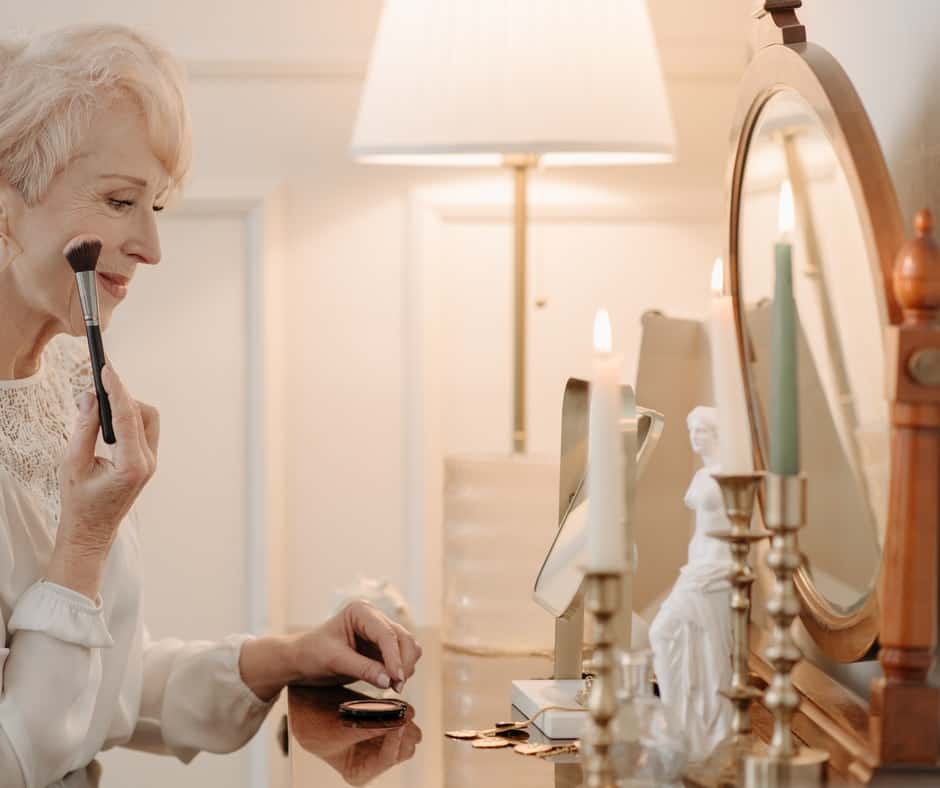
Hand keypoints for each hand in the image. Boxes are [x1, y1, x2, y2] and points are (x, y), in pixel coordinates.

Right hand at [49, 364, 158, 596]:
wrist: (92, 530)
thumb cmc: (79, 502)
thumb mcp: (73, 464)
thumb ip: (83, 429)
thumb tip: (90, 397)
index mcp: (132, 465)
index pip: (128, 417)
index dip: (117, 390)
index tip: (107, 370)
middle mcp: (148, 462)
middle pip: (144, 414)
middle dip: (122, 398)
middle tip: (98, 386)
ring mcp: (151, 462)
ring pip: (148, 420)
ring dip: (126, 408)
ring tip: (99, 407)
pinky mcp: (147, 462)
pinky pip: (144, 431)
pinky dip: (128, 420)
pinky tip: (108, 420)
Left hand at [290, 602, 421, 692]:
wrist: (300, 660)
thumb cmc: (311, 654)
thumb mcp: (334, 661)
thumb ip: (363, 669)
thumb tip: (389, 681)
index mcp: (361, 612)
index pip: (386, 634)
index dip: (395, 657)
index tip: (397, 679)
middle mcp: (374, 617)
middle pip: (402, 638)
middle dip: (403, 663)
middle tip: (397, 687)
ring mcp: (379, 631)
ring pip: (407, 646)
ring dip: (405, 666)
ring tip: (394, 686)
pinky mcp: (381, 647)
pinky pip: (402, 655)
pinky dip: (401, 668)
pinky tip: (391, 682)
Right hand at [302, 706, 421, 786]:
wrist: (304, 702)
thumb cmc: (315, 720)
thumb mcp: (343, 726)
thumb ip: (374, 726)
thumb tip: (404, 720)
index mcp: (359, 773)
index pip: (389, 757)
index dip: (396, 737)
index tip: (401, 716)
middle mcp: (372, 762)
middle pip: (405, 748)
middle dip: (403, 729)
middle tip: (399, 709)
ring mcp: (378, 744)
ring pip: (407, 734)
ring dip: (401, 718)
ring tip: (395, 704)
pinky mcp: (382, 725)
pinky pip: (399, 719)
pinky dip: (398, 710)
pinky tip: (393, 701)